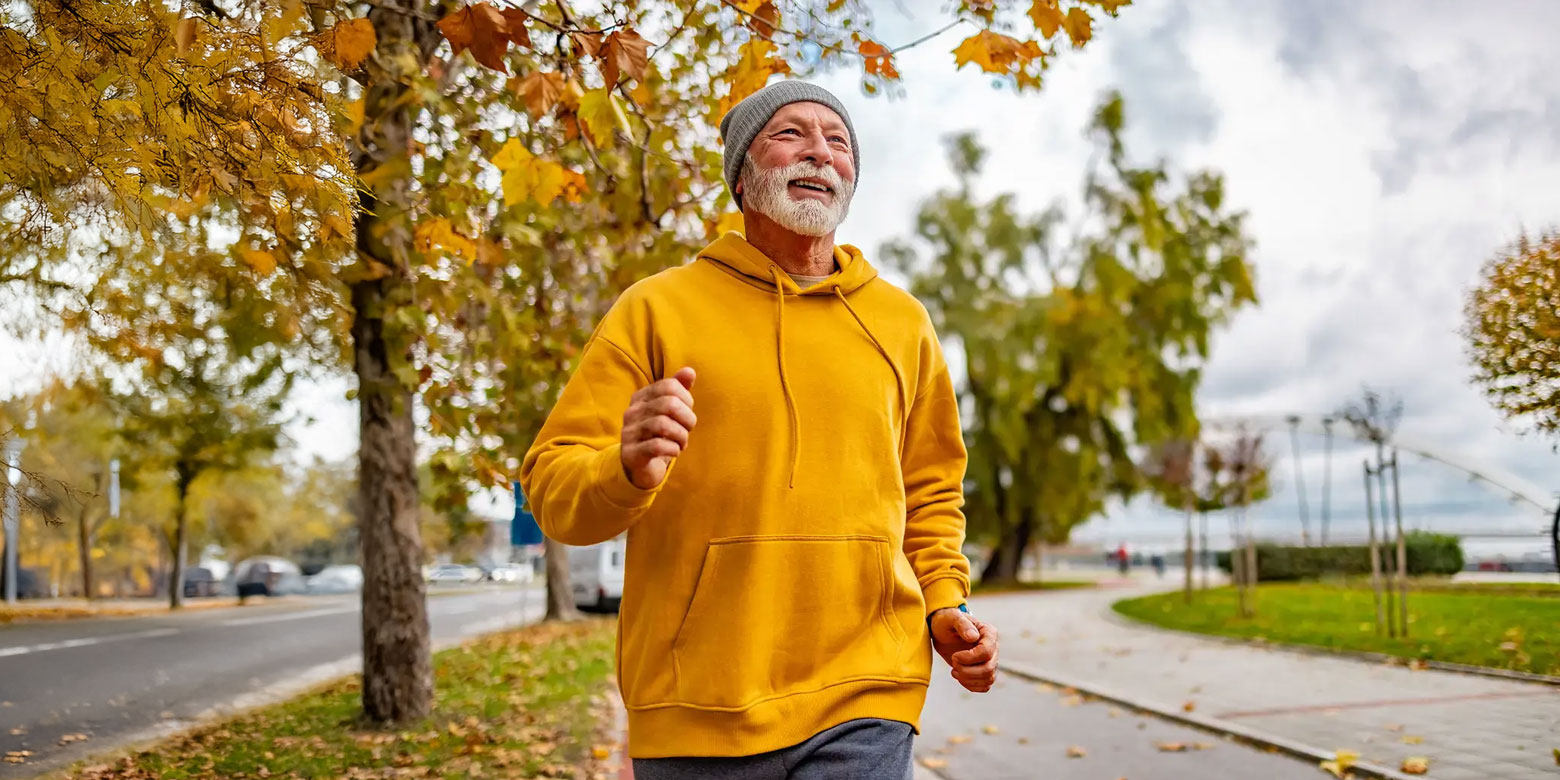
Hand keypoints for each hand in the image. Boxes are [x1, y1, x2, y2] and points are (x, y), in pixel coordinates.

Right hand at [621, 366, 696, 489]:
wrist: (639, 466)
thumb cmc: (658, 434)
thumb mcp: (669, 411)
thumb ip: (679, 390)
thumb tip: (689, 371)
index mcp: (641, 397)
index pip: (669, 386)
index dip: (686, 399)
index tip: (687, 412)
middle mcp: (632, 412)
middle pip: (669, 404)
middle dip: (687, 419)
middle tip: (688, 429)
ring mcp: (629, 432)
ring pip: (663, 425)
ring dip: (681, 436)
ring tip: (682, 443)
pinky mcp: (631, 453)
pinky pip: (656, 446)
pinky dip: (673, 449)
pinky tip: (675, 452)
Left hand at [930, 608, 997, 692]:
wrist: (943, 632)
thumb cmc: (947, 622)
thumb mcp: (951, 618)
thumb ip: (962, 624)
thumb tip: (974, 637)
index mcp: (989, 633)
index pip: (986, 652)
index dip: (968, 658)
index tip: (954, 655)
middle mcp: (994, 648)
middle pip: (988, 669)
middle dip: (966, 670)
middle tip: (953, 662)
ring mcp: (991, 661)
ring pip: (988, 679)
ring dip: (967, 679)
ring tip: (954, 669)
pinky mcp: (985, 672)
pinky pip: (985, 686)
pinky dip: (970, 685)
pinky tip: (959, 676)